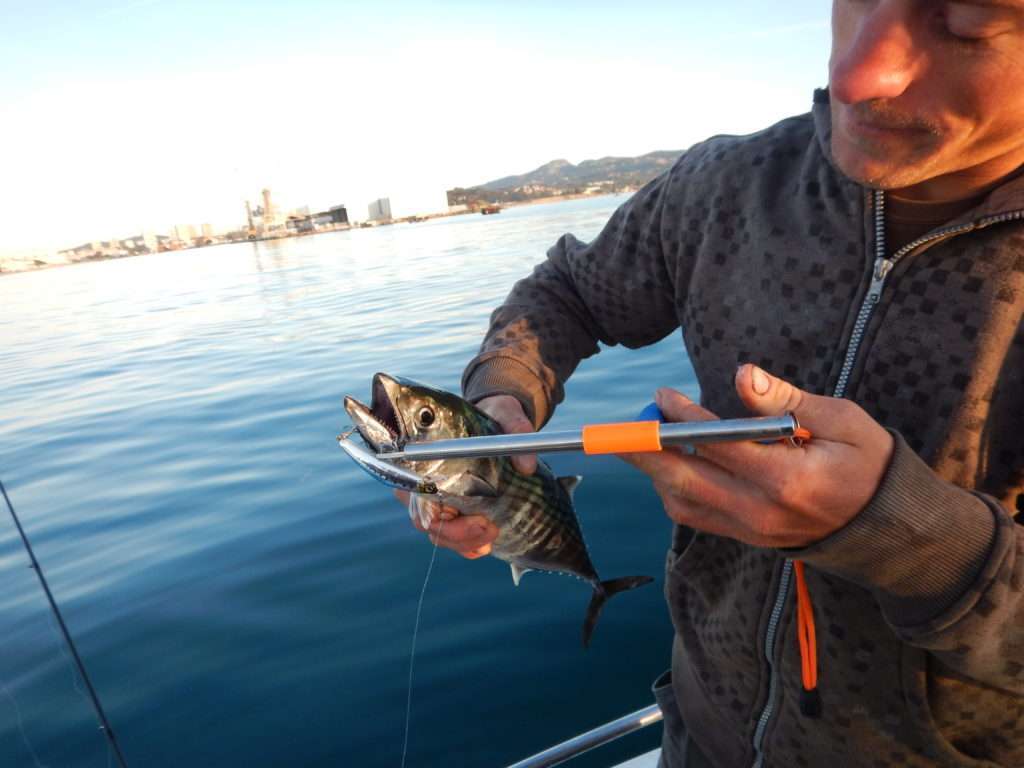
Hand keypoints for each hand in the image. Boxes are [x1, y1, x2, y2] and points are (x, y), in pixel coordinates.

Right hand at [397, 393, 535, 557]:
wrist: (502, 423)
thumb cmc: (495, 417)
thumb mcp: (507, 416)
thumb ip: (516, 429)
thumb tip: (527, 465)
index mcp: (428, 457)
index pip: (419, 495)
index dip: (440, 516)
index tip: (475, 519)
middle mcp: (426, 481)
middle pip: (427, 522)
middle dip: (458, 534)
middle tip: (490, 528)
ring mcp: (439, 500)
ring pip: (440, 535)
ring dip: (466, 542)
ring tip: (492, 535)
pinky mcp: (455, 512)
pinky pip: (453, 539)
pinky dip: (468, 546)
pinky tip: (485, 545)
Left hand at [619, 364, 894, 548]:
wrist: (889, 529)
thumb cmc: (869, 463)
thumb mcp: (842, 421)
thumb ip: (786, 401)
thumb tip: (742, 376)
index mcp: (787, 479)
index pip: (718, 445)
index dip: (683, 419)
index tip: (663, 395)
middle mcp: (761, 511)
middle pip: (683, 480)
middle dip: (642, 452)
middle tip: (613, 429)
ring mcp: (751, 530)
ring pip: (682, 502)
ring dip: (655, 470)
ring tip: (645, 437)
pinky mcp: (747, 539)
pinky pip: (695, 516)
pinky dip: (673, 489)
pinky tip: (670, 463)